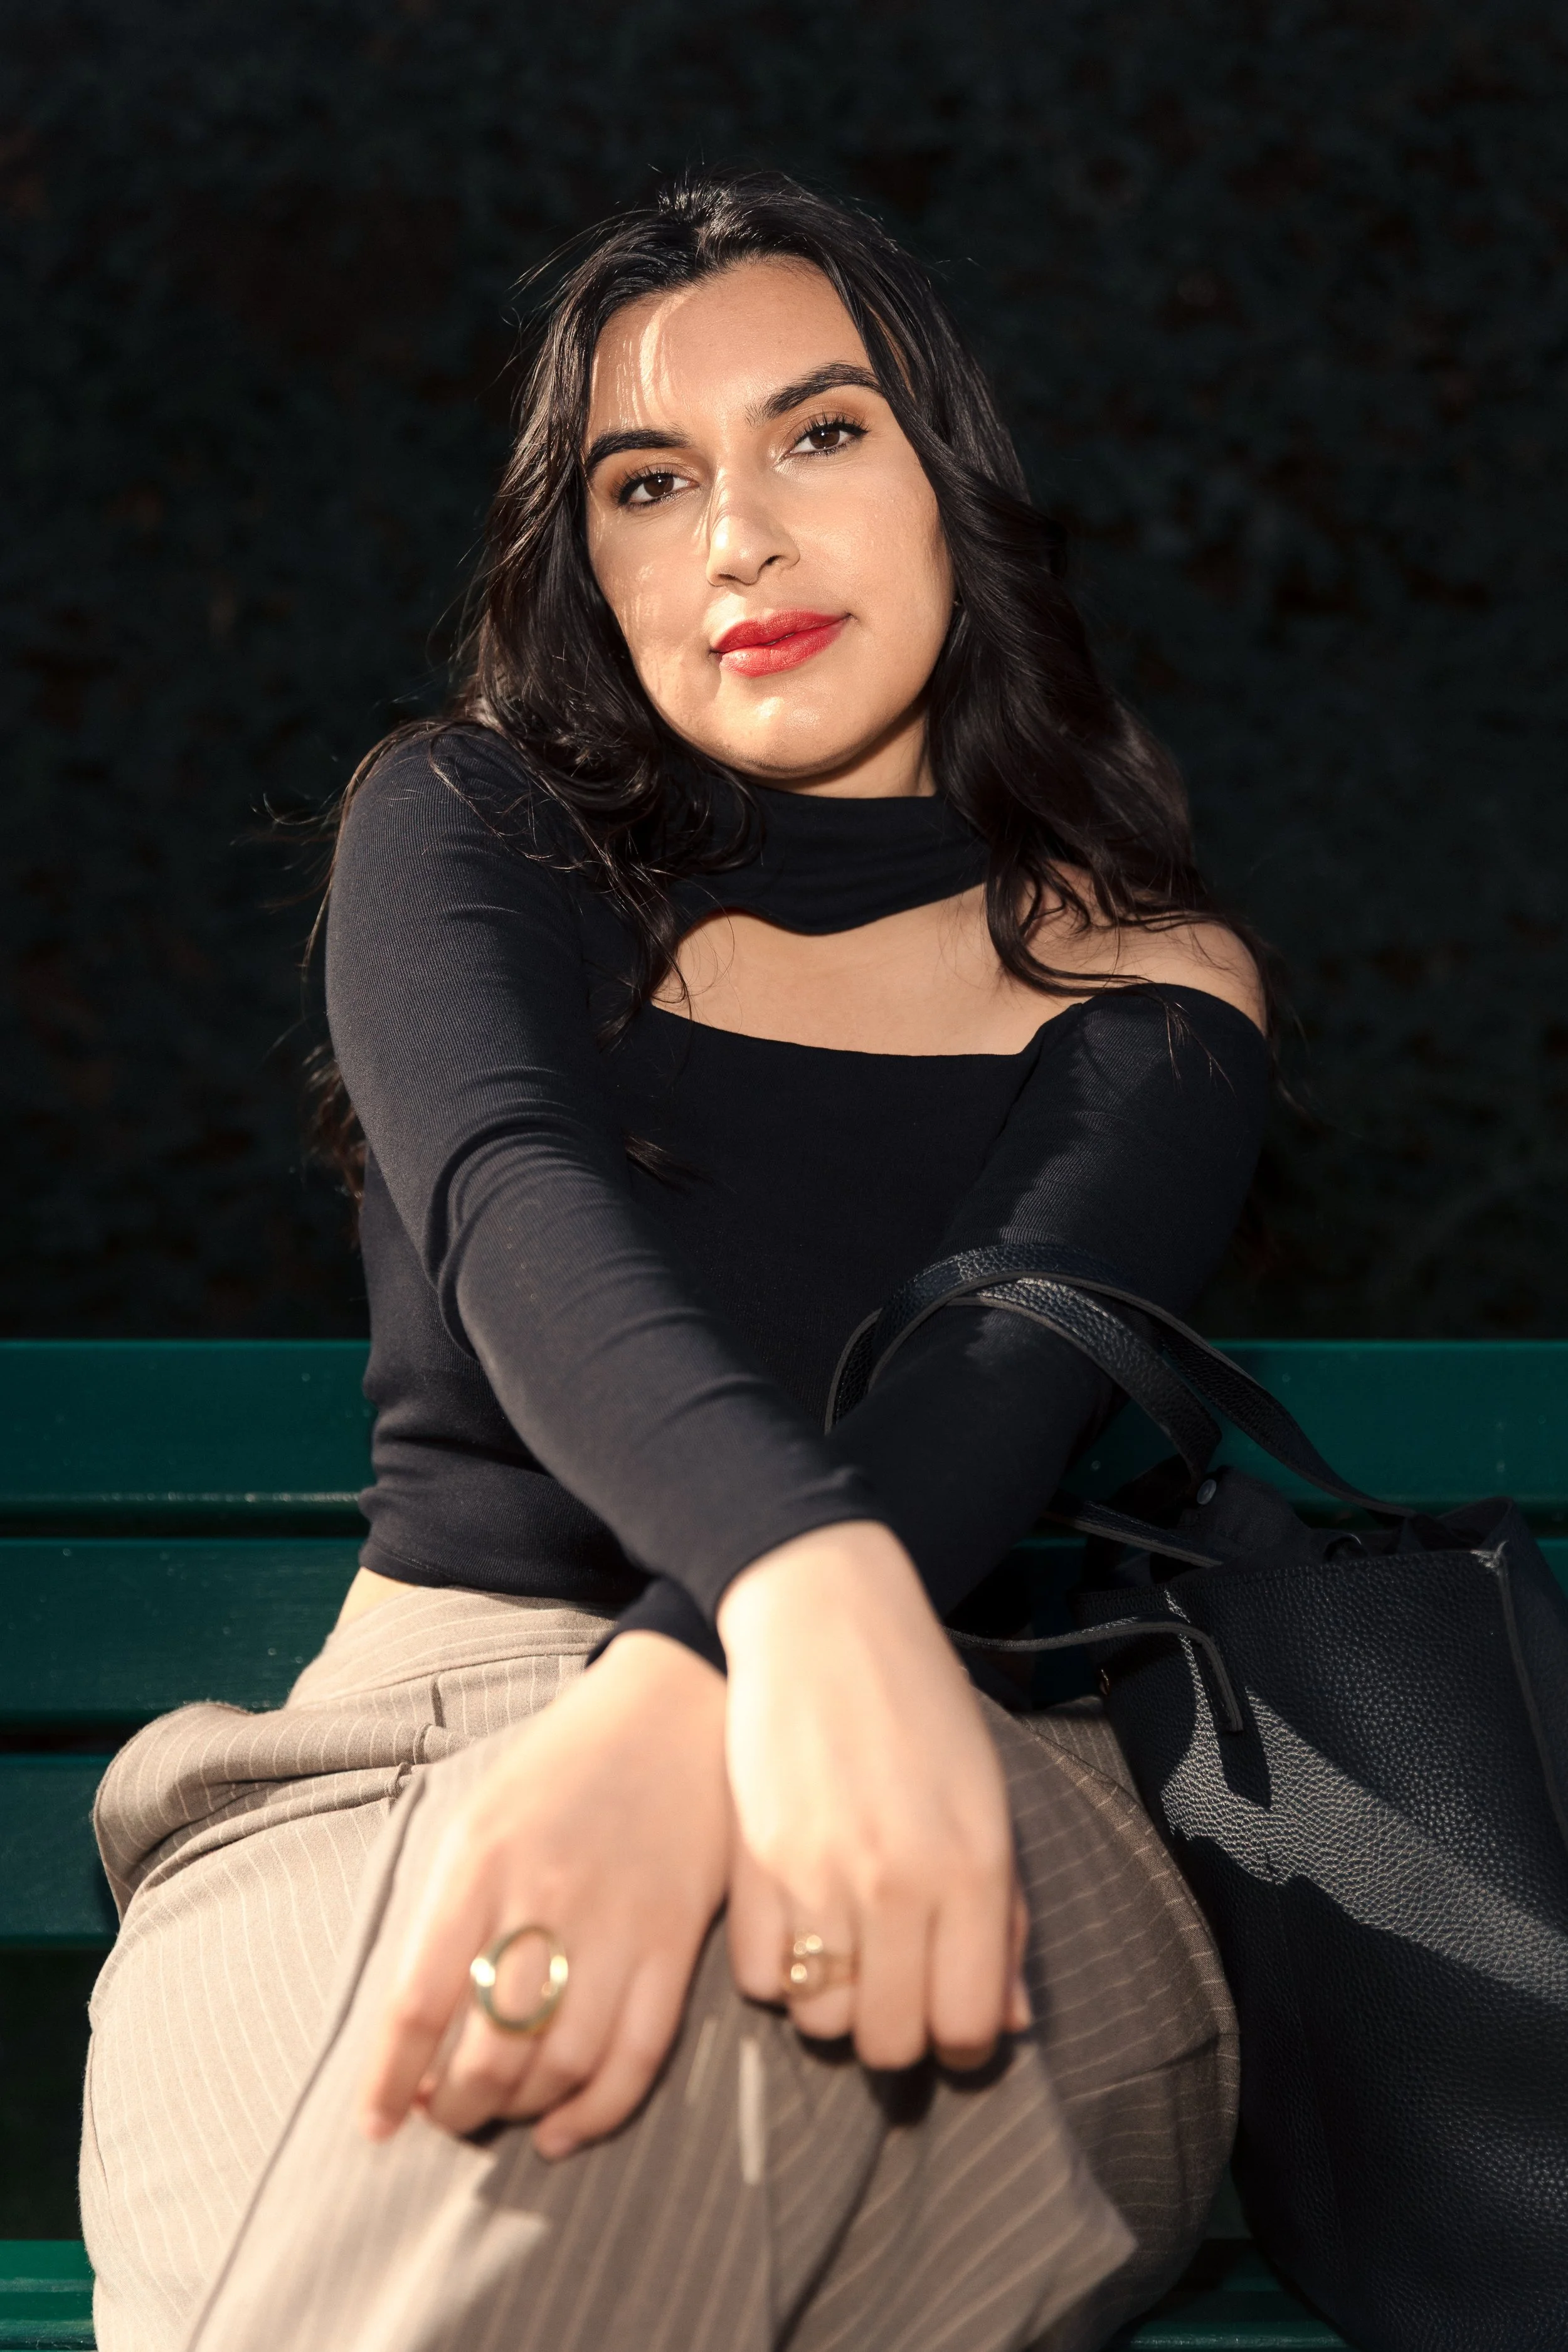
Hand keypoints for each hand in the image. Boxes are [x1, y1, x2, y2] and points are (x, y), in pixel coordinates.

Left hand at [359, 1629, 728, 2158]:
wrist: (674, 1705)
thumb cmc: (562, 1766)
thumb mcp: (482, 1817)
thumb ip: (449, 1911)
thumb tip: (418, 2027)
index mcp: (481, 1860)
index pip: (419, 2003)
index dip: (390, 2080)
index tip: (378, 2123)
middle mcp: (545, 1896)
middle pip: (490, 2050)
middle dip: (456, 2108)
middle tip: (446, 2114)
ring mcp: (619, 1922)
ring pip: (561, 2066)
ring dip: (520, 2113)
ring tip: (500, 2112)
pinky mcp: (678, 1941)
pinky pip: (638, 2057)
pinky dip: (596, 2113)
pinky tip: (562, 2131)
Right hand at [718, 1521, 1029, 2070]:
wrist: (826, 1619)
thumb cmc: (922, 1706)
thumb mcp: (987, 1800)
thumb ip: (1003, 1914)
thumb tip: (1011, 2019)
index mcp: (973, 1868)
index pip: (972, 2025)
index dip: (966, 2036)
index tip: (953, 2010)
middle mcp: (899, 1884)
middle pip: (891, 2042)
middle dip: (898, 2029)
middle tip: (896, 1984)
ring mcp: (820, 1877)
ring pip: (822, 2021)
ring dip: (835, 2001)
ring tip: (844, 1948)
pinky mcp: (754, 1862)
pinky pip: (759, 1979)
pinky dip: (778, 1971)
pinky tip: (797, 1924)